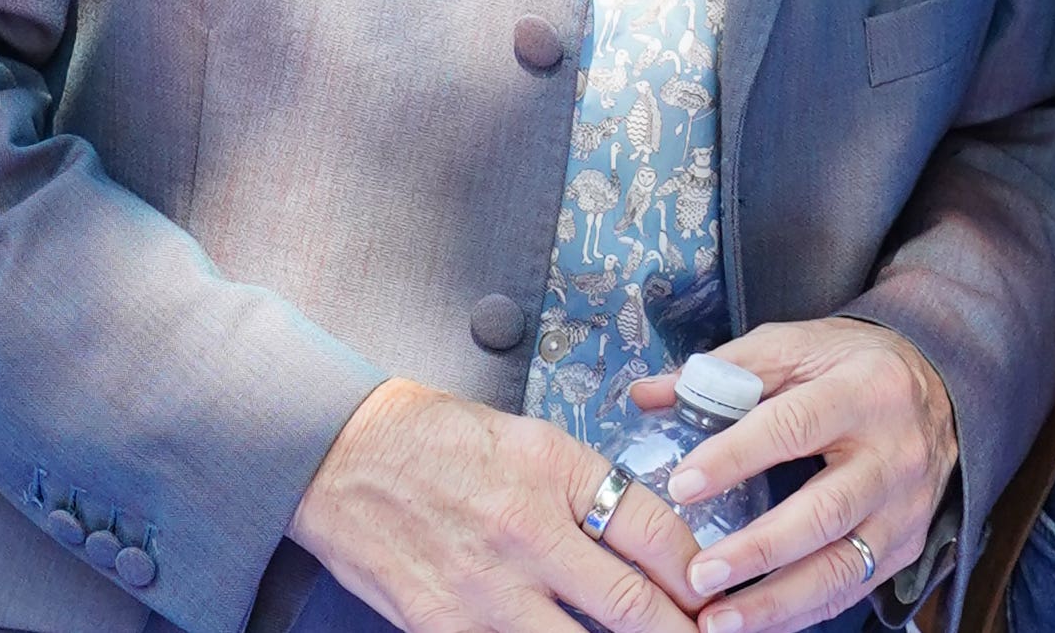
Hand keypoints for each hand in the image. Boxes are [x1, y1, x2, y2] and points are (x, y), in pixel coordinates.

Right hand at [290, 377, 709, 632]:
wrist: (341, 453)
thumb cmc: (436, 440)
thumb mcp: (530, 440)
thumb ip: (589, 489)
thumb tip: (647, 543)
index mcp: (557, 471)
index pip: (656, 533)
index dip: (698, 574)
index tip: (713, 595)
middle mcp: (528, 532)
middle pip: (632, 606)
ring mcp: (486, 589)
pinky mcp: (444, 627)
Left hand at [651, 319, 957, 632]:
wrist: (940, 386)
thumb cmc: (853, 366)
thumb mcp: (797, 347)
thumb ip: (725, 372)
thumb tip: (647, 395)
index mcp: (864, 391)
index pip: (794, 426)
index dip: (735, 457)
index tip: (683, 485)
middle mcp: (893, 454)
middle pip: (824, 511)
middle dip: (757, 550)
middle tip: (697, 574)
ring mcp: (905, 508)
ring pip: (841, 566)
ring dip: (776, 602)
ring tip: (717, 621)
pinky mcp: (905, 545)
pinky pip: (850, 589)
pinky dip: (799, 614)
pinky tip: (755, 625)